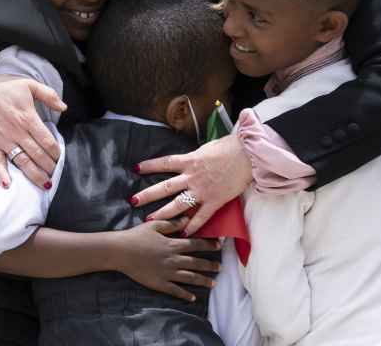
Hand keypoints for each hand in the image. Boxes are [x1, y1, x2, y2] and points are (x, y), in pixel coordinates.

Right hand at [0, 64, 66, 189]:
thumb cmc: (4, 86)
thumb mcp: (29, 85)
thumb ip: (49, 95)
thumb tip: (64, 107)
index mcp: (28, 118)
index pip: (47, 140)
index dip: (56, 151)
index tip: (60, 157)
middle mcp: (16, 132)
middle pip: (37, 154)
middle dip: (49, 166)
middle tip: (56, 174)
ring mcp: (3, 140)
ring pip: (22, 161)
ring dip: (34, 174)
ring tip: (44, 184)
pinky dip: (2, 174)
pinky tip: (8, 186)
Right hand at [113, 217, 221, 301]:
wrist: (121, 251)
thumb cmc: (136, 236)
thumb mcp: (155, 225)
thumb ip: (172, 223)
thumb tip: (187, 219)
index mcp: (173, 244)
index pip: (195, 244)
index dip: (208, 245)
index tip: (219, 246)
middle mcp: (173, 259)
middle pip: (196, 263)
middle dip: (210, 265)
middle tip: (221, 268)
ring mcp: (167, 273)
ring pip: (189, 278)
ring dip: (203, 280)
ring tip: (213, 283)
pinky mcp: (159, 283)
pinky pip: (176, 290)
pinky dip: (185, 294)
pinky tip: (193, 298)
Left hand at [133, 134, 252, 235]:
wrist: (247, 155)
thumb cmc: (229, 148)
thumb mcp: (207, 148)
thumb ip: (196, 157)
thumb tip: (190, 158)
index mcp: (190, 160)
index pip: (165, 163)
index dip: (150, 166)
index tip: (136, 168)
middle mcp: (192, 176)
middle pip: (165, 187)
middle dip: (148, 195)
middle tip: (133, 201)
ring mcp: (202, 190)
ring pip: (178, 204)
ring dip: (163, 213)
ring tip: (150, 221)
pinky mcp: (214, 201)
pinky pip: (200, 217)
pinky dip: (192, 226)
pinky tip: (183, 233)